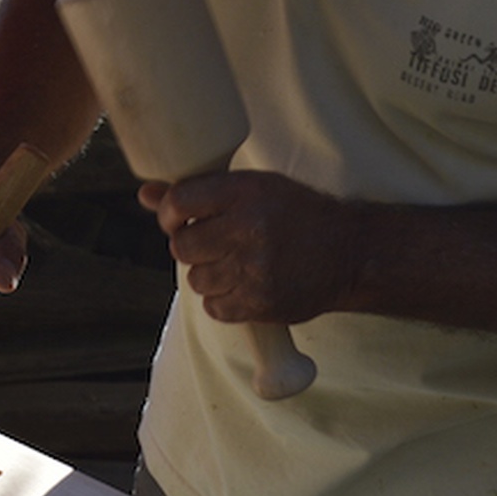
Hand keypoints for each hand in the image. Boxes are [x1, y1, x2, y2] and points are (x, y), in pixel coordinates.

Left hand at [139, 170, 355, 325]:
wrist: (351, 253)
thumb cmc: (298, 214)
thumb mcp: (256, 187)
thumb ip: (200, 192)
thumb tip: (145, 194)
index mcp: (246, 192)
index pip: (179, 202)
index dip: (169, 214)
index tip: (176, 219)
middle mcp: (249, 228)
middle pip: (182, 246)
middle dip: (190, 247)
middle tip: (211, 244)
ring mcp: (255, 269)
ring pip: (196, 279)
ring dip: (207, 274)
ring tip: (233, 264)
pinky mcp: (261, 303)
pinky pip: (214, 308)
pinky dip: (222, 300)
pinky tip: (242, 285)